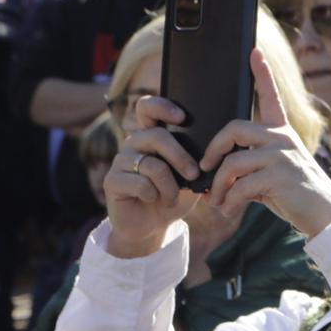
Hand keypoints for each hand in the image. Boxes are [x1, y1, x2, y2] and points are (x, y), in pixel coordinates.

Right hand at [104, 95, 204, 257]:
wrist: (154, 224)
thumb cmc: (175, 195)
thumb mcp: (193, 176)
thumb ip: (199, 159)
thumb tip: (218, 147)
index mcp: (152, 136)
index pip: (147, 108)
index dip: (162, 107)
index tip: (182, 117)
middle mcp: (133, 143)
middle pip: (156, 136)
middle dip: (181, 157)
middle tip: (194, 174)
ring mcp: (121, 161)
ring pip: (152, 165)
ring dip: (170, 185)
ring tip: (172, 196)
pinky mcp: (112, 181)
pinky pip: (140, 183)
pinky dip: (155, 195)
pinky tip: (154, 200)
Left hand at [198, 48, 330, 237]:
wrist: (326, 215)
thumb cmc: (295, 194)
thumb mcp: (274, 172)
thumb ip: (251, 163)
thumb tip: (214, 169)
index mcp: (282, 133)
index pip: (271, 97)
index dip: (262, 73)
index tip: (255, 51)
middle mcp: (282, 139)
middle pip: (234, 129)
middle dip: (213, 150)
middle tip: (205, 168)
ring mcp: (282, 157)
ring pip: (232, 162)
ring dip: (217, 185)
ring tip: (216, 201)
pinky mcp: (279, 177)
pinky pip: (240, 186)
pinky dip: (228, 201)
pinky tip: (228, 210)